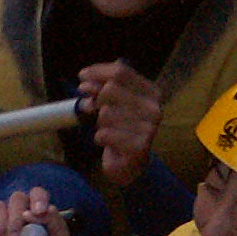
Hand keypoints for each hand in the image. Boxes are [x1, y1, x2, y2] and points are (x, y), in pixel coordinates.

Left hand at [78, 61, 162, 187]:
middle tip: (92, 109)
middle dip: (96, 100)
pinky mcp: (139, 147)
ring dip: (100, 123)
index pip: (121, 72)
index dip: (97, 72)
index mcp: (152, 92)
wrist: (131, 164)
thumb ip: (100, 90)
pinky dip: (100, 138)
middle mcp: (154, 108)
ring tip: (108, 130)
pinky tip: (109, 143)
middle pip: (111, 89)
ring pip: (105, 113)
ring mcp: (149, 128)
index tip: (82, 77)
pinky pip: (104, 134)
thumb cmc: (121, 128)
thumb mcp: (112, 104)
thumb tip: (85, 84)